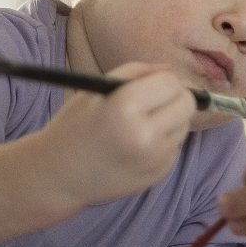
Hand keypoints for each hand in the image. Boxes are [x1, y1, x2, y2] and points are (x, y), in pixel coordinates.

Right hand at [39, 63, 196, 208]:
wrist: (58, 176)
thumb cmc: (74, 127)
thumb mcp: (96, 89)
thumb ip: (135, 72)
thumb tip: (169, 70)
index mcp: (125, 108)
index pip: (171, 83)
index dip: (162, 81)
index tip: (150, 86)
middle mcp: (144, 135)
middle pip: (187, 103)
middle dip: (174, 98)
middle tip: (153, 102)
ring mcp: (154, 158)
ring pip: (184, 125)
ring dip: (170, 121)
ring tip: (140, 126)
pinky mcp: (159, 174)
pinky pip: (175, 146)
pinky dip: (163, 142)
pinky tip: (137, 146)